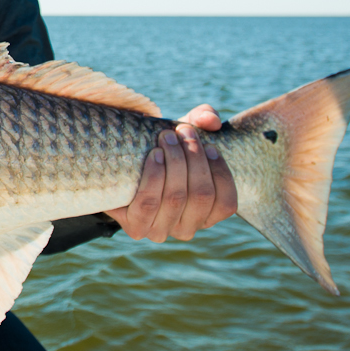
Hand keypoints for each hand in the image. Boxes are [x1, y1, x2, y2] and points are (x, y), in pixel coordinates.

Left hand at [105, 104, 237, 241]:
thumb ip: (204, 119)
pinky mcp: (137, 228)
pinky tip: (154, 155)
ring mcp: (162, 231)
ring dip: (174, 162)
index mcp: (207, 214)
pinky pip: (148, 203)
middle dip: (195, 158)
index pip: (226, 203)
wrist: (123, 165)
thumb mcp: (186, 134)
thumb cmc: (164, 151)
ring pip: (175, 197)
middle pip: (201, 195)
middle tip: (183, 131)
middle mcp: (188, 228)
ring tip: (166, 137)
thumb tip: (210, 120)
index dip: (220, 172)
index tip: (210, 145)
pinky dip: (154, 175)